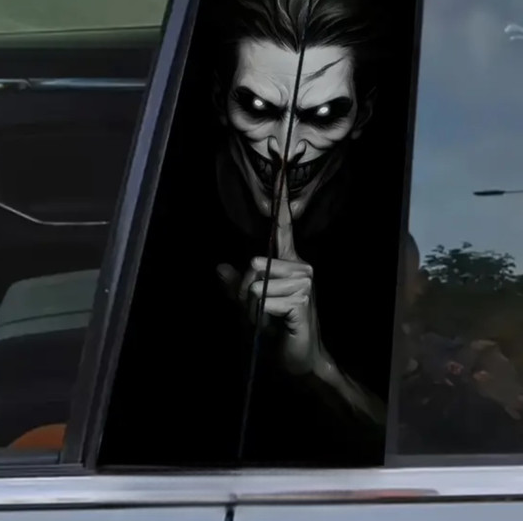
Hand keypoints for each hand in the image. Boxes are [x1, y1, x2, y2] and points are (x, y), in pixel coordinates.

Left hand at [217, 172, 322, 375]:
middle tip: (258, 312)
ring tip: (268, 320)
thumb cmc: (277, 330)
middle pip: (252, 265)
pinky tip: (275, 325)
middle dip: (244, 293)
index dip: (280, 195)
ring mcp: (304, 280)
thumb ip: (235, 287)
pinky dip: (259, 316)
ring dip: (251, 308)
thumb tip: (218, 267)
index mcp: (289, 262)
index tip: (280, 161)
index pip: (283, 225)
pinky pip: (261, 298)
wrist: (300, 360)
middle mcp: (300, 265)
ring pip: (254, 283)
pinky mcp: (302, 298)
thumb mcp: (250, 307)